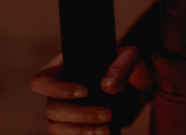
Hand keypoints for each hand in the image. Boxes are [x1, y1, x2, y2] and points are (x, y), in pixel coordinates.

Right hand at [30, 47, 153, 133]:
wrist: (143, 86)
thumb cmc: (133, 65)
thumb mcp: (133, 57)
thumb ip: (121, 66)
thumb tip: (106, 88)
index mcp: (66, 66)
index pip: (43, 80)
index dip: (58, 89)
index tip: (85, 91)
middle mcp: (61, 90)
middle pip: (52, 109)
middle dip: (79, 115)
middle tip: (107, 114)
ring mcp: (67, 110)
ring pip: (57, 128)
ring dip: (81, 131)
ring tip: (107, 129)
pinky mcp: (77, 127)